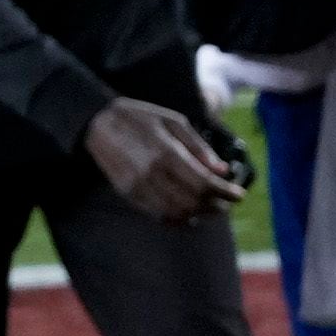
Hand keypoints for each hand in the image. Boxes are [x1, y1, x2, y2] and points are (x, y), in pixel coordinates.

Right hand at [86, 96, 241, 222]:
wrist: (96, 122)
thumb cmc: (139, 117)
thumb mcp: (173, 121)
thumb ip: (199, 146)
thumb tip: (222, 170)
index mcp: (165, 152)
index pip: (203, 183)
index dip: (225, 192)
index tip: (239, 194)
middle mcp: (151, 172)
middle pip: (192, 201)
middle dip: (216, 205)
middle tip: (226, 202)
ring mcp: (137, 185)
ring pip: (177, 212)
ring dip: (199, 214)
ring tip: (210, 208)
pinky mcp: (128, 193)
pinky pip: (158, 214)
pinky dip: (178, 218)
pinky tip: (188, 212)